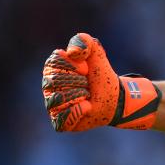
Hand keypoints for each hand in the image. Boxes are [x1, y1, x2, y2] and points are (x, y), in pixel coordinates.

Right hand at [41, 33, 160, 131]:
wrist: (115, 98)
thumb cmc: (101, 76)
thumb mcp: (97, 54)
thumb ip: (85, 42)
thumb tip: (71, 51)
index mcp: (53, 69)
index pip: (54, 62)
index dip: (74, 65)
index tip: (86, 69)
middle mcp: (48, 87)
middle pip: (55, 81)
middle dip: (79, 81)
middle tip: (88, 85)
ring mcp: (52, 105)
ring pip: (59, 99)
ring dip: (80, 95)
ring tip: (87, 96)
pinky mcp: (59, 122)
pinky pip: (62, 118)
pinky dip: (79, 111)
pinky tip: (87, 107)